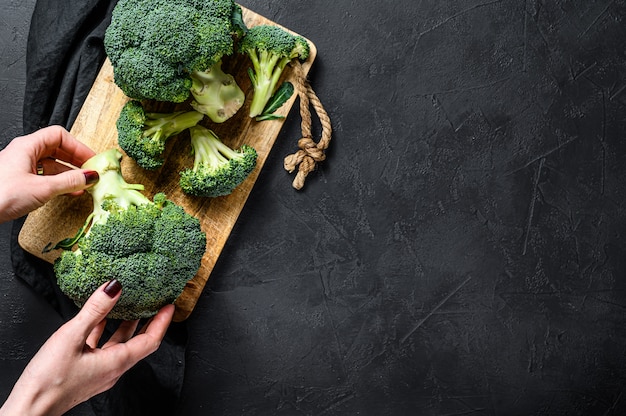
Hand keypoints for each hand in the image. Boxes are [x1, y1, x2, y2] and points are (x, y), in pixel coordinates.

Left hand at [0, 125, 98, 222]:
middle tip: (91, 171)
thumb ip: (69, 182)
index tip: (92, 159)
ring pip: (51, 164)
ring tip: (83, 184)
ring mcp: (20, 167)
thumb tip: (90, 176)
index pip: (59, 135)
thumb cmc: (1, 195)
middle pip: (56, 149)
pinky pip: (43, 176)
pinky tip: (68, 192)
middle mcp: (23, 153)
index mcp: (27, 146)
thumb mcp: (42, 188)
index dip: (78, 146)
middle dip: (75, 160)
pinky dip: (58, 182)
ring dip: (68, 173)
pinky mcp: (18, 181)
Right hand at [0, 280, 174, 415]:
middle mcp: (113, 369)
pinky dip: (104, 332)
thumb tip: (114, 286)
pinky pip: (102, 348)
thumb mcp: (71, 336)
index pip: (151, 340)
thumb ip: (94, 310)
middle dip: (149, 322)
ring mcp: (100, 372)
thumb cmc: (49, 381)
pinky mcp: (86, 373)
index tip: (169, 305)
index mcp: (117, 362)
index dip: (162, 322)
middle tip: (156, 303)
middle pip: (139, 342)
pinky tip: (96, 319)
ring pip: (119, 344)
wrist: (29, 410)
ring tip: (130, 305)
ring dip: (126, 325)